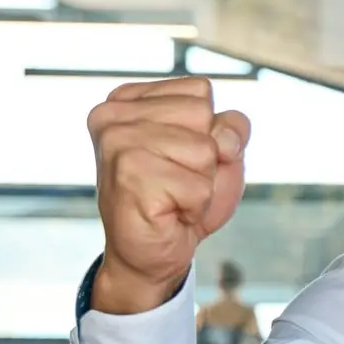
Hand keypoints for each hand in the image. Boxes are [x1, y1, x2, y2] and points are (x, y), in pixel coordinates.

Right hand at [86, 77, 250, 313]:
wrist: (152, 253)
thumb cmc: (180, 198)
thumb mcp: (218, 153)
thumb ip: (231, 128)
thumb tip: (225, 138)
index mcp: (128, 99)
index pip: (200, 91)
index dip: (208, 130)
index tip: (179, 157)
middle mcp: (113, 115)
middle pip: (203, 115)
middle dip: (206, 156)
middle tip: (176, 180)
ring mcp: (117, 144)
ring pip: (204, 150)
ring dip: (200, 183)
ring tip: (171, 196)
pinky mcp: (129, 178)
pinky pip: (199, 187)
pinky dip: (195, 207)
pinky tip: (167, 212)